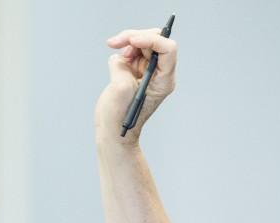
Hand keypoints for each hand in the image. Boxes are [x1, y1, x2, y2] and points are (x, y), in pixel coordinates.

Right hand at [95, 27, 177, 142]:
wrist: (111, 130)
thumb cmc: (119, 117)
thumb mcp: (120, 90)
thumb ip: (122, 67)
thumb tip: (119, 56)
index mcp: (164, 80)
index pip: (168, 49)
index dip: (151, 40)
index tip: (133, 41)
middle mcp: (158, 73)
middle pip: (155, 41)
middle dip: (135, 36)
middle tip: (117, 42)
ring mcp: (146, 71)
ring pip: (143, 42)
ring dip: (127, 40)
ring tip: (114, 48)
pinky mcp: (133, 70)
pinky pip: (131, 49)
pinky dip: (122, 47)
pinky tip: (115, 59)